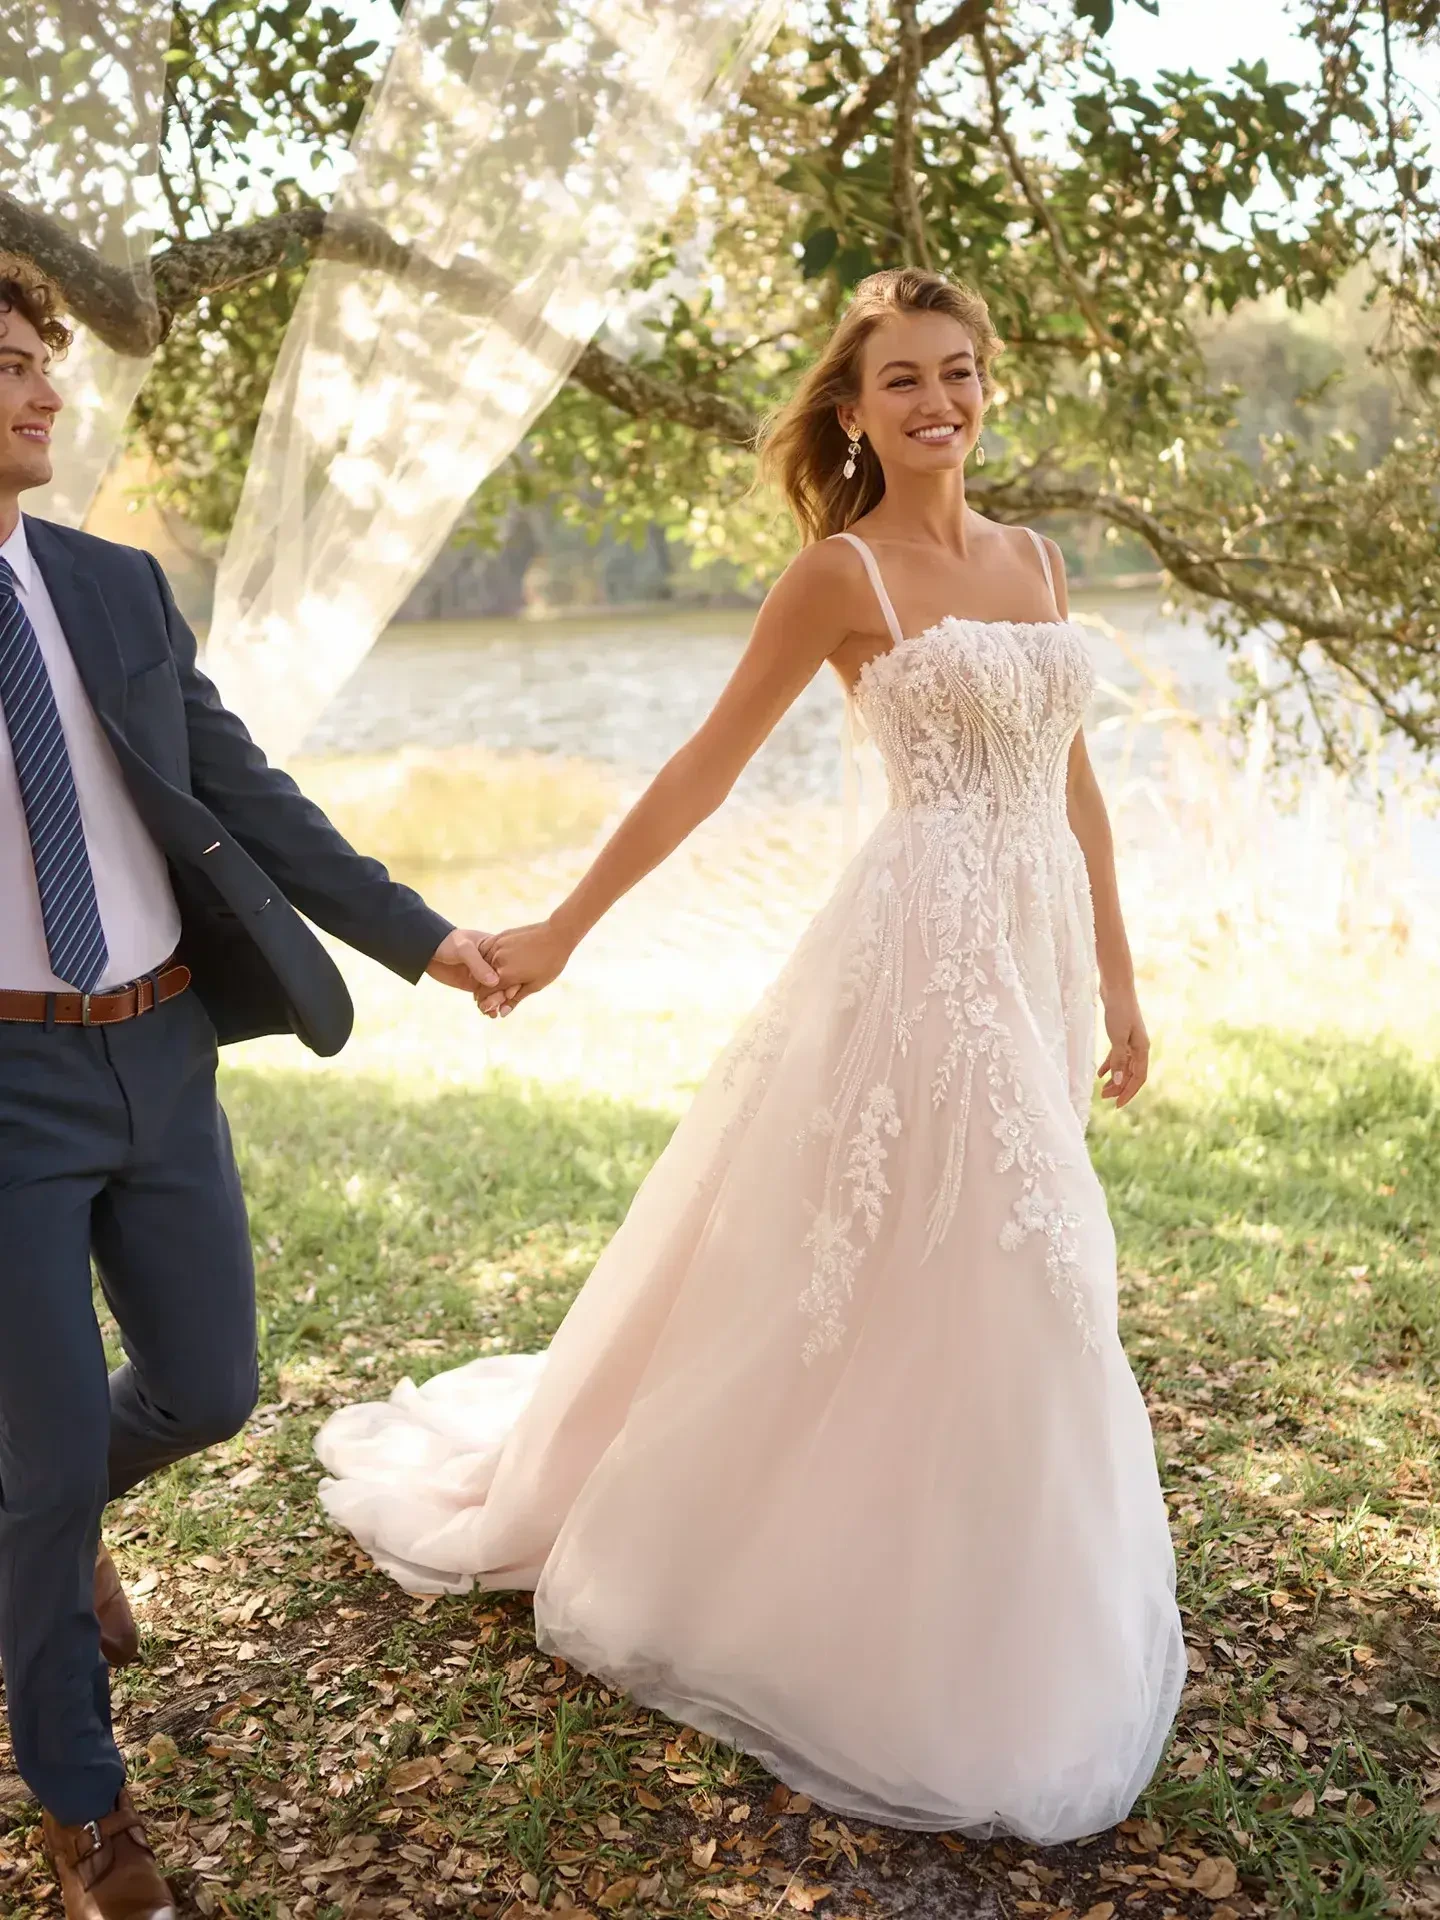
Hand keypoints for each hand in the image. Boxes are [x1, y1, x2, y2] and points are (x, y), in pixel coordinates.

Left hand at [426, 929, 507, 1014]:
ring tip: (492, 1012)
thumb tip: (494, 982)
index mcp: (497, 949)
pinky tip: (490, 1014)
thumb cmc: (447, 942)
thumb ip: (478, 964)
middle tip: (497, 1005)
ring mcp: (484, 975)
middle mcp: (493, 963)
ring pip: (496, 992)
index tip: (509, 993)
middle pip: (506, 981)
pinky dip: (488, 1006)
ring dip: (496, 1003)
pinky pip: (485, 997)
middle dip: (503, 995)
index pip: (511, 966)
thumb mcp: (464, 949)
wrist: (427, 949)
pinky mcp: (474, 985)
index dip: (513, 980)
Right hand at [480, 919, 573, 1015]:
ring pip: (482, 965)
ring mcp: (497, 946)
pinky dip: (487, 960)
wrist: (557, 934)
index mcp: (506, 975)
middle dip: (483, 989)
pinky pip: (486, 951)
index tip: (489, 1006)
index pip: (484, 993)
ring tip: (494, 979)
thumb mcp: (535, 985)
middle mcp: (497, 960)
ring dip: (484, 974)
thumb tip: (502, 1013)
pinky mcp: (500, 936)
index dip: (484, 1002)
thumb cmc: (551, 962)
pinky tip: (495, 964)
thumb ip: (516, 999)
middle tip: (493, 994)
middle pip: (480, 980)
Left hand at [1098, 993, 1148, 1108]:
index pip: (1138, 1077)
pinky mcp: (1121, 1035)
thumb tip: (1117, 1081)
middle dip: (1119, 1088)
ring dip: (1114, 1079)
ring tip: (1101, 1090)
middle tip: (1104, 1098)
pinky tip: (1100, 1074)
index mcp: (1142, 1049)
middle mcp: (1139, 1047)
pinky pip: (1117, 1056)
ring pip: (1124, 1066)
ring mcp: (1130, 1041)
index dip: (1128, 1092)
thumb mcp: (1117, 1037)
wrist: (1117, 987)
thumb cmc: (1119, 1011)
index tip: (1117, 1106)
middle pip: (1131, 1073)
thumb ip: (1118, 1059)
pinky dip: (1110, 1065)